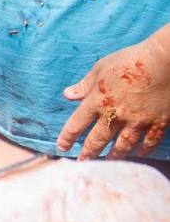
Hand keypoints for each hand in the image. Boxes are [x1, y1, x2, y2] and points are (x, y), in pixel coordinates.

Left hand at [57, 37, 169, 158]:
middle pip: (97, 140)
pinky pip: (150, 142)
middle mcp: (114, 115)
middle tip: (82, 162)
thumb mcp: (101, 68)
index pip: (76, 125)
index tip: (62, 146)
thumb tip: (68, 94)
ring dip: (113, 155)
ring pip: (122, 145)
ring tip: (108, 161)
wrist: (165, 59)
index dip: (67, 138)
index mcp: (97, 101)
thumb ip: (84, 84)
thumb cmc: (131, 59)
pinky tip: (139, 153)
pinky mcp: (158, 122)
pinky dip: (144, 150)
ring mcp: (137, 121)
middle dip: (87, 154)